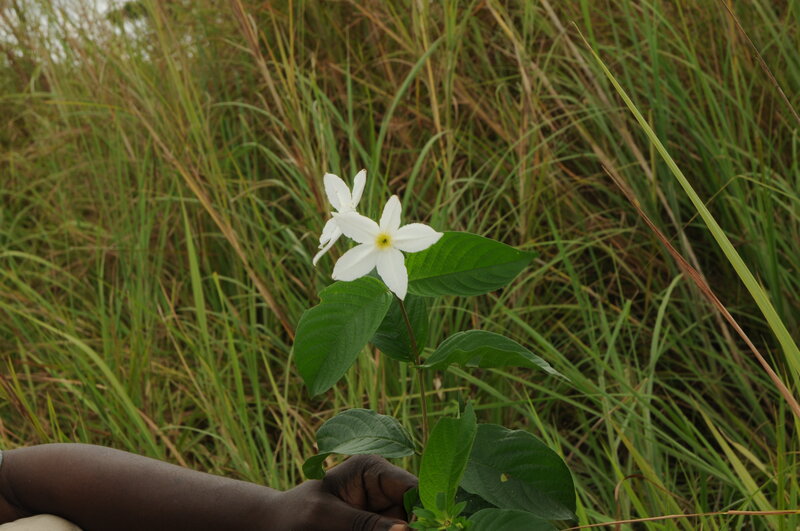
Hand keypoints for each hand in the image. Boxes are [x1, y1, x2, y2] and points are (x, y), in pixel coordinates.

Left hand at [276, 455, 416, 530]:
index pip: (412, 487)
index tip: (424, 530)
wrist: (279, 527)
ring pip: (408, 525)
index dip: (423, 510)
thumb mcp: (325, 517)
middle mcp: (384, 486)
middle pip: (416, 510)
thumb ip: (362, 523)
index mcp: (372, 468)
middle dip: (417, 526)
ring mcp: (384, 508)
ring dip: (406, 530)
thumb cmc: (297, 514)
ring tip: (373, 530)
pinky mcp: (378, 526)